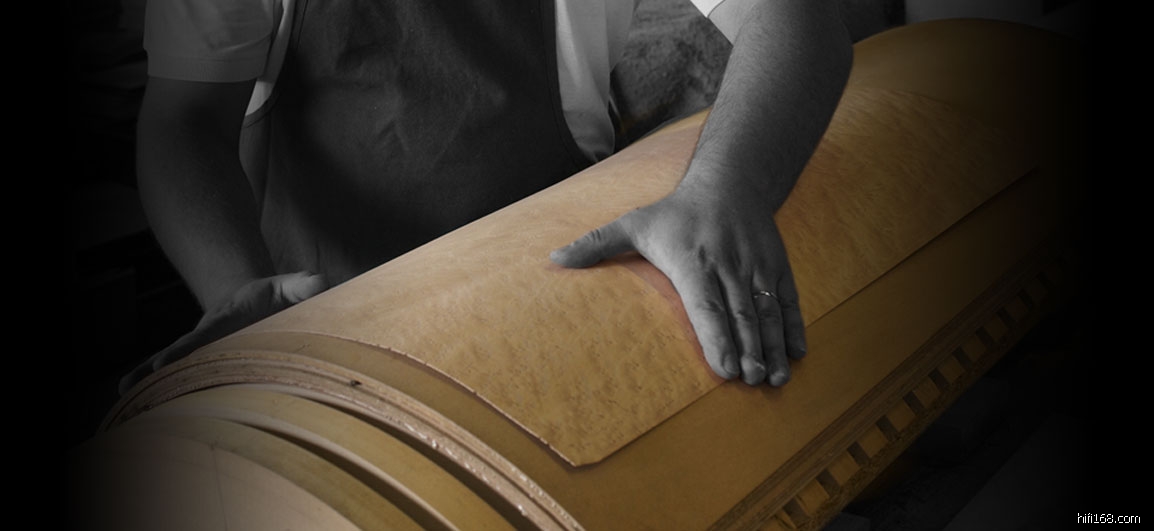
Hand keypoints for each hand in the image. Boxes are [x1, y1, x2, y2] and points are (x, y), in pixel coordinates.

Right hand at [118, 271, 326, 393]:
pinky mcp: (207, 366)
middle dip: (159, 373)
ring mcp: (205, 353)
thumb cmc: (273, 296)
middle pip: (182, 357)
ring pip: (177, 371)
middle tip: (136, 387)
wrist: (251, 299)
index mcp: (224, 320)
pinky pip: (184, 380)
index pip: (203, 336)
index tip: (165, 362)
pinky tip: (138, 405)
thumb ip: (302, 285)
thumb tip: (319, 283)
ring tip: (126, 400)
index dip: (185, 349)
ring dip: (153, 386)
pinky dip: (162, 391)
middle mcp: (208, 338)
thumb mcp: (287, 286)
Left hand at [550, 184, 804, 385]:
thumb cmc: (674, 213)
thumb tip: (552, 259)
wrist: (729, 182)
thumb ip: (595, 244)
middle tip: (752, 381)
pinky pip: (788, 300)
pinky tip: (796, 355)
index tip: (725, 367)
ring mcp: (756, 266)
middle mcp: (727, 264)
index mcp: (692, 260)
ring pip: (767, 310)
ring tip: (773, 378)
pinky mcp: (776, 266)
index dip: (717, 336)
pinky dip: (794, 327)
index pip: (706, 303)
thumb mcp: (633, 222)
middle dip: (749, 349)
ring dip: (772, 346)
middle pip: (740, 313)